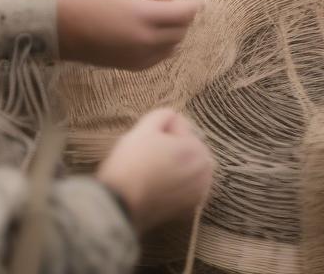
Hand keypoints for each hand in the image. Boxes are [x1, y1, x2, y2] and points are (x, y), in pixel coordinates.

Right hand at [57, 0, 202, 69]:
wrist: (55, 29)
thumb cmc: (82, 0)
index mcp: (143, 17)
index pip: (185, 14)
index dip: (192, 4)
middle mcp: (145, 41)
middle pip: (182, 30)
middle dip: (180, 15)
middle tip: (160, 0)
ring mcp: (137, 57)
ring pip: (172, 46)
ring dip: (172, 31)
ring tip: (152, 16)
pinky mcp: (129, 66)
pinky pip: (158, 58)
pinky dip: (161, 45)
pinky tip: (146, 32)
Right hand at [97, 108, 213, 233]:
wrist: (118, 206)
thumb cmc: (131, 163)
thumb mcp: (144, 128)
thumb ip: (165, 115)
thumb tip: (174, 119)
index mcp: (198, 150)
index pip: (182, 129)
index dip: (163, 132)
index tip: (147, 142)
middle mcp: (205, 173)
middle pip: (188, 148)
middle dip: (173, 148)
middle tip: (149, 155)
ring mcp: (198, 194)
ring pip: (189, 167)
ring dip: (176, 165)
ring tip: (153, 170)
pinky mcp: (188, 210)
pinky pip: (187, 187)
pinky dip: (178, 183)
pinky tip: (160, 185)